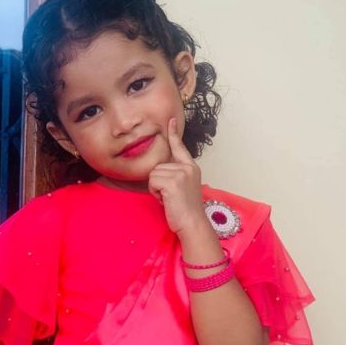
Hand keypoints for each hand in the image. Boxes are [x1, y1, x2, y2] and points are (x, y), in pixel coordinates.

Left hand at [148, 117, 206, 235]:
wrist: (192, 224)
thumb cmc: (186, 210)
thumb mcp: (183, 187)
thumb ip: (175, 175)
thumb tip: (159, 169)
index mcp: (191, 168)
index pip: (180, 147)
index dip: (173, 134)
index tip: (170, 120)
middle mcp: (188, 168)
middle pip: (158, 166)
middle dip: (159, 182)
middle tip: (170, 196)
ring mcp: (181, 174)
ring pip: (154, 174)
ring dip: (156, 188)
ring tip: (169, 199)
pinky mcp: (173, 182)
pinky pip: (153, 181)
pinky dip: (155, 193)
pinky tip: (166, 200)